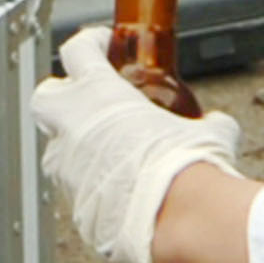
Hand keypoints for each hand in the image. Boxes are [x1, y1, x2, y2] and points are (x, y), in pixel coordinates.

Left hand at [30, 29, 244, 262]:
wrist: (176, 218)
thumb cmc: (186, 169)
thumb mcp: (205, 132)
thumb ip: (206, 123)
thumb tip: (218, 124)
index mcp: (100, 93)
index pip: (77, 50)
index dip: (90, 44)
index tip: (102, 45)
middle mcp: (73, 125)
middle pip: (45, 96)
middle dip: (60, 96)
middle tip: (85, 100)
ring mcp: (66, 165)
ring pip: (56, 147)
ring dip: (75, 147)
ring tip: (108, 154)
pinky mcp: (70, 202)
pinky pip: (72, 187)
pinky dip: (88, 185)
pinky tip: (117, 191)